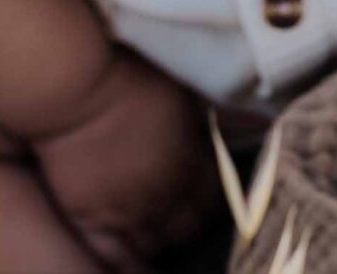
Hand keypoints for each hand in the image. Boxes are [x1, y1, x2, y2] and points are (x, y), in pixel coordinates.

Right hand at [25, 45, 217, 271]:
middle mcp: (163, 194)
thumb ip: (219, 118)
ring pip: (154, 245)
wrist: (75, 88)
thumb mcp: (183, 94)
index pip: (212, 199)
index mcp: (189, 163)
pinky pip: (114, 254)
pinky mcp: (90, 217)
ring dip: (159, 242)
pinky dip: (126, 259)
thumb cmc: (129, 80)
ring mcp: (126, 210)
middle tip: (180, 217)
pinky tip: (128, 255)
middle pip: (187, 228)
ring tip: (154, 232)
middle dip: (188, 225)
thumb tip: (260, 123)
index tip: (204, 195)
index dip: (210, 199)